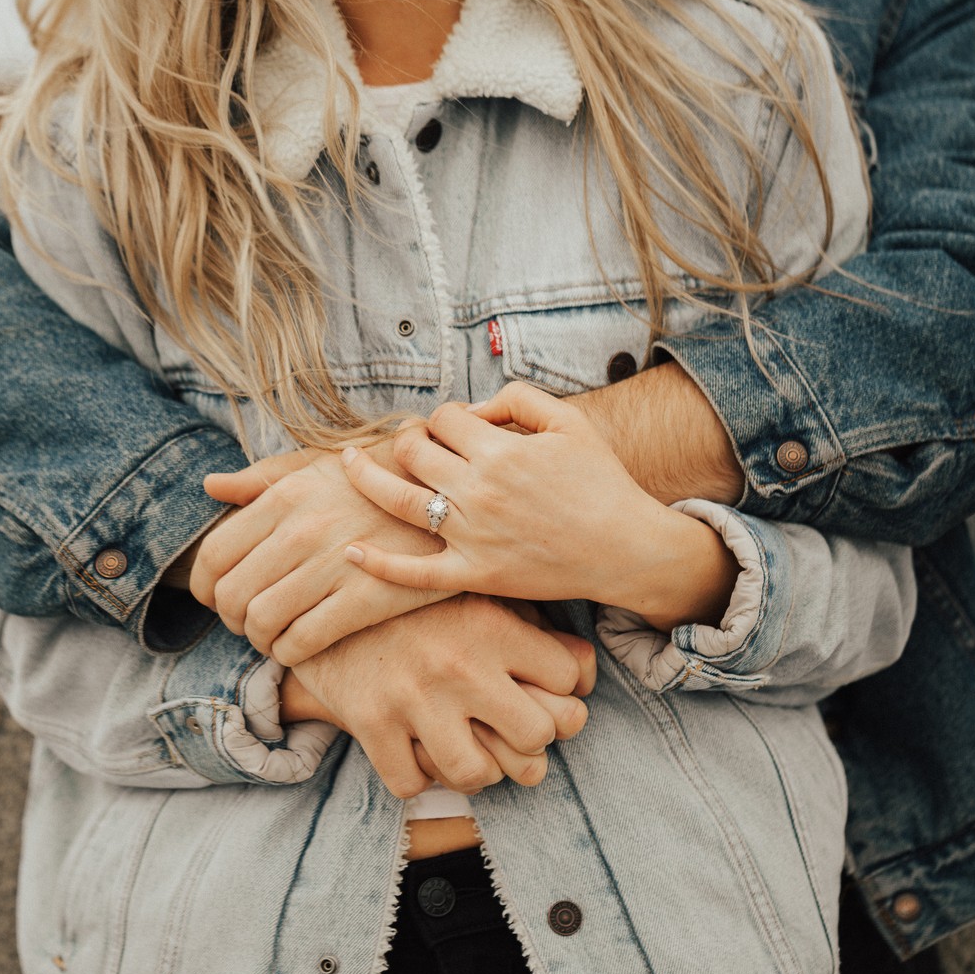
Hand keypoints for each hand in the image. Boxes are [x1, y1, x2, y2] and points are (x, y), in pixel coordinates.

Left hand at [193, 442, 456, 664]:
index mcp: (286, 496)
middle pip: (232, 595)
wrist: (454, 499)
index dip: (205, 586)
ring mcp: (333, 566)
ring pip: (262, 622)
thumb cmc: (381, 481)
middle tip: (249, 622)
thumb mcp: (321, 465)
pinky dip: (289, 653)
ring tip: (274, 637)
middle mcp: (302, 530)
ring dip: (260, 639)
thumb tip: (210, 487)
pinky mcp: (366, 599)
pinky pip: (301, 641)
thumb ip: (262, 479)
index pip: (215, 554)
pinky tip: (299, 647)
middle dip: (232, 618)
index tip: (217, 598)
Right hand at [282, 594, 595, 797]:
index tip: (548, 692)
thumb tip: (583, 672)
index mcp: (493, 625)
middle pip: (538, 735)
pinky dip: (418, 777)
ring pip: (478, 775)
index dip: (568, 693)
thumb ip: (529, 625)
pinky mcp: (370, 721)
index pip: (570, 680)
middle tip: (514, 733)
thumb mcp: (475, 591)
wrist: (323, 582)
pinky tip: (420, 752)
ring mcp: (414, 698)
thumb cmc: (414, 593)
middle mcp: (460, 665)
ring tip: (472, 750)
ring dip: (480, 770)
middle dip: (532, 742)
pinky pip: (411, 783)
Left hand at [341, 383, 709, 610]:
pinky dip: (378, 564)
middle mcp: (478, 490)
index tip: (454, 426)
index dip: (443, 416)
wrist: (625, 547)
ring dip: (365, 478)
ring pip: (397, 501)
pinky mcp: (474, 574)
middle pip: (412, 451)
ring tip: (349, 464)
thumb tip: (472, 407)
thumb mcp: (569, 422)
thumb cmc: (601, 481)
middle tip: (412, 443)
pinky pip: (414, 574)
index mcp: (499, 450)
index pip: (443, 417)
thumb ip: (518, 399)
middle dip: (407, 439)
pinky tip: (350, 551)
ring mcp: (472, 535)